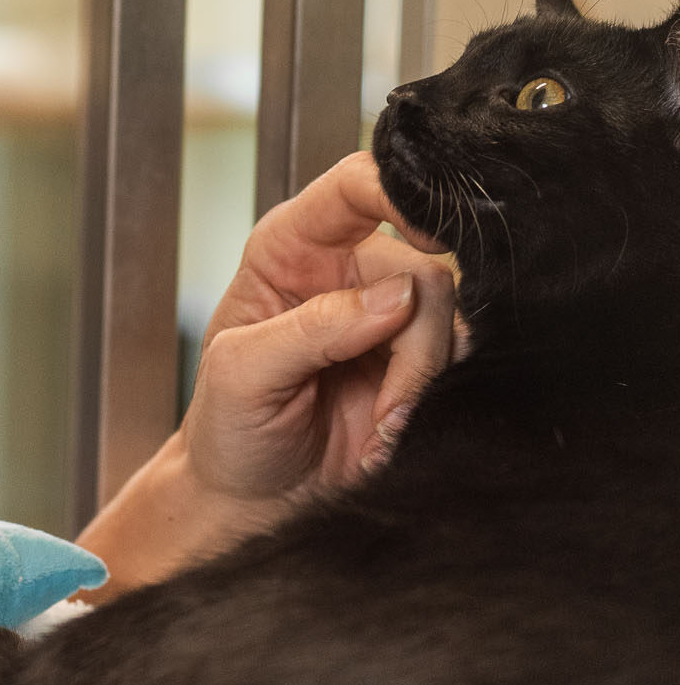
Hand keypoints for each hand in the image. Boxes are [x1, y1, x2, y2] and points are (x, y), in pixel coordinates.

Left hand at [78, 152, 457, 594]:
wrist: (251, 499)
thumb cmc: (227, 428)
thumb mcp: (243, 373)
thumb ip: (312, 328)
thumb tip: (396, 298)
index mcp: (290, 247)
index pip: (355, 185)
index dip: (398, 194)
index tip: (425, 237)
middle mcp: (345, 269)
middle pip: (421, 266)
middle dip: (412, 340)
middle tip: (385, 402)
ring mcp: (385, 317)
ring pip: (448, 317)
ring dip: (422, 378)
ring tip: (379, 424)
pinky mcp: (413, 364)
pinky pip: (456, 362)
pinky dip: (431, 401)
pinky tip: (391, 432)